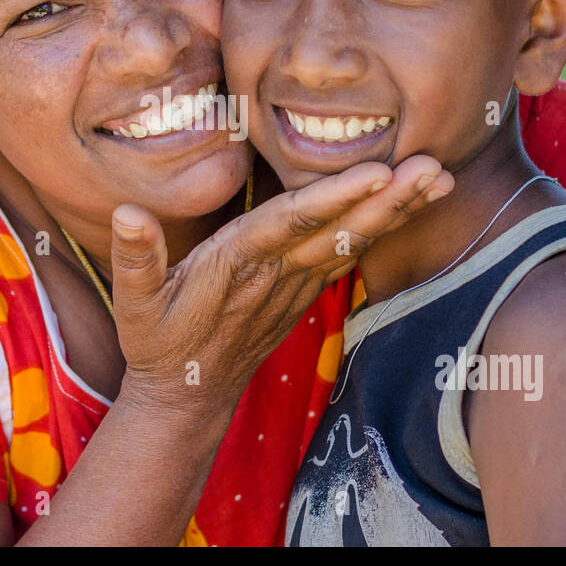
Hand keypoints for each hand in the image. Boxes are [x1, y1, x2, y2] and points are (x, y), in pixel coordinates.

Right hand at [108, 156, 452, 407]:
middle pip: (338, 230)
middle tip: (434, 168)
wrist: (189, 397)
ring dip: (396, 210)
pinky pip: (348, 253)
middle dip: (387, 199)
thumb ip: (135, 257)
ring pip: (352, 241)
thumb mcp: (133, 303)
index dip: (333, 198)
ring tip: (439, 179)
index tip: (376, 173)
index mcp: (236, 264)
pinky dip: (381, 226)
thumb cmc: (158, 342)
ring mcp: (295, 283)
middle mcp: (275, 272)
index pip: (290, 224)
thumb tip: (126, 211)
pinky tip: (412, 203)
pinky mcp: (303, 290)